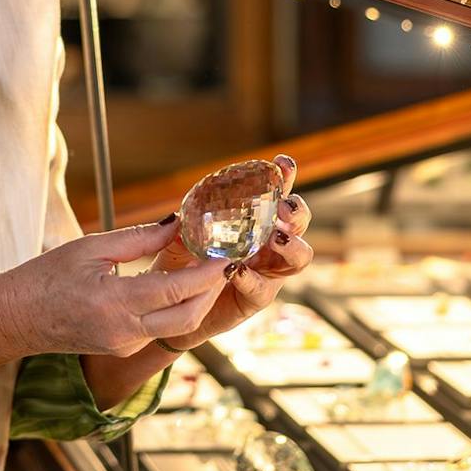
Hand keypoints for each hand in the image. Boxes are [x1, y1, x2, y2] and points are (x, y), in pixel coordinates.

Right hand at [0, 218, 228, 357]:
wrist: (16, 317)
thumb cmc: (46, 276)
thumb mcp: (90, 248)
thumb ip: (138, 238)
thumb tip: (177, 224)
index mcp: (114, 303)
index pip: (175, 289)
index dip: (207, 273)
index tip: (227, 254)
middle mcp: (124, 331)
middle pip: (188, 316)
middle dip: (212, 289)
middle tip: (224, 260)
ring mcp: (125, 345)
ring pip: (178, 325)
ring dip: (198, 299)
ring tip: (207, 269)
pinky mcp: (124, 349)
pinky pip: (160, 328)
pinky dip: (176, 306)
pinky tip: (178, 284)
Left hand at [152, 154, 314, 350]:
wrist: (171, 308)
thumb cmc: (178, 266)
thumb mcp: (176, 241)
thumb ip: (183, 228)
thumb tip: (178, 215)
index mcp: (253, 221)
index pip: (274, 194)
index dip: (284, 177)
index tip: (283, 163)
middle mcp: (268, 244)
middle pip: (298, 223)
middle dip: (297, 211)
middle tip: (284, 209)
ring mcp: (267, 271)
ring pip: (298, 257)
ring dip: (291, 246)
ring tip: (276, 238)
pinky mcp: (257, 298)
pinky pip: (263, 289)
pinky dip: (251, 278)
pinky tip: (237, 270)